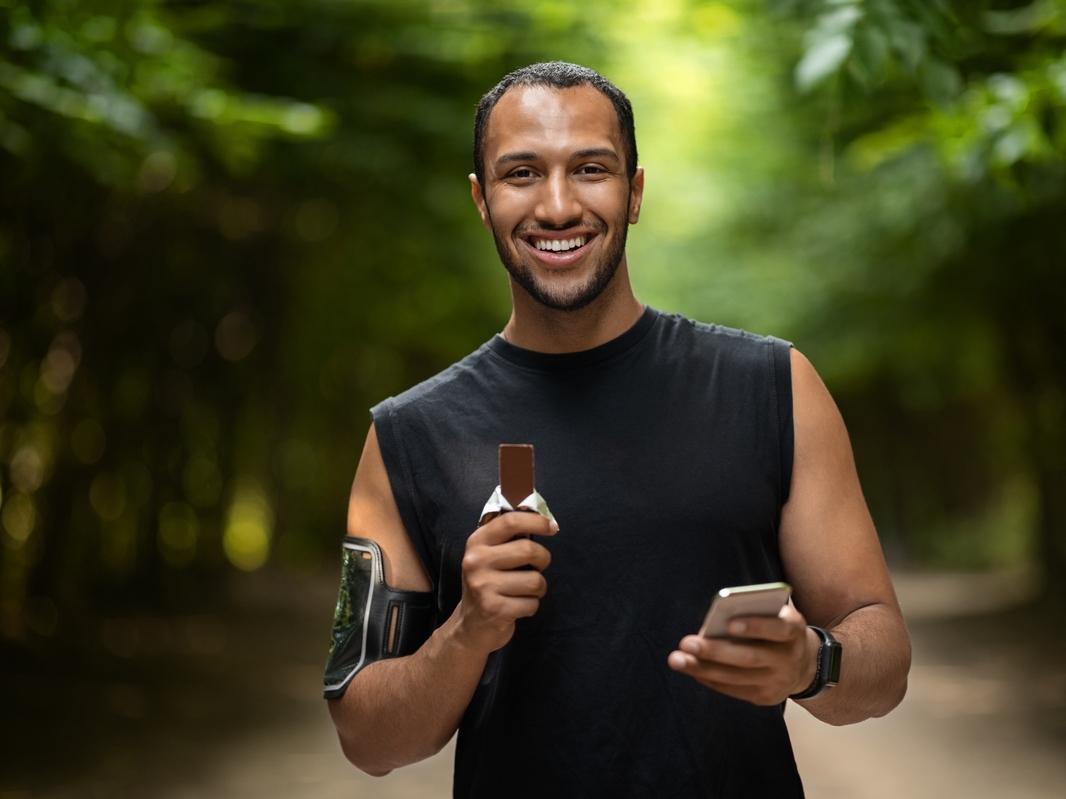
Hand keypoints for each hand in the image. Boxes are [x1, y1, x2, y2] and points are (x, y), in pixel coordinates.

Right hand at [455, 511, 557, 654]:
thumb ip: (509, 537)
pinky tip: (517, 607)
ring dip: (538, 588)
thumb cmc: (488, 584)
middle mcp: (476, 561)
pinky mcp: (494, 609)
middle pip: (528, 550)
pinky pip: (532, 603)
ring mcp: (483, 586)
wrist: (470, 626)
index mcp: (477, 542)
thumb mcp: (489, 555)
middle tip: (537, 567)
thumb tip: (545, 520)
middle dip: (542, 559)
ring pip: (535, 580)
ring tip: (524, 591)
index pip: (510, 521)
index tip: (552, 527)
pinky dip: (531, 606)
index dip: (536, 521)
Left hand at [667, 604, 817, 705]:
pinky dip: (711, 679)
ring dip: (704, 668)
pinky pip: (734, 690)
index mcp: (793, 630)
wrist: (803, 663)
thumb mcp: (774, 614)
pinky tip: (692, 669)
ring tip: (678, 659)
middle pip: (750, 657)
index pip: (778, 628)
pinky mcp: (766, 697)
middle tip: (686, 643)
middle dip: (715, 651)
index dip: (755, 626)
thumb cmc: (776, 628)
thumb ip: (753, 612)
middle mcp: (789, 658)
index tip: (729, 623)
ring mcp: (778, 682)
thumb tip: (714, 622)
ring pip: (737, 677)